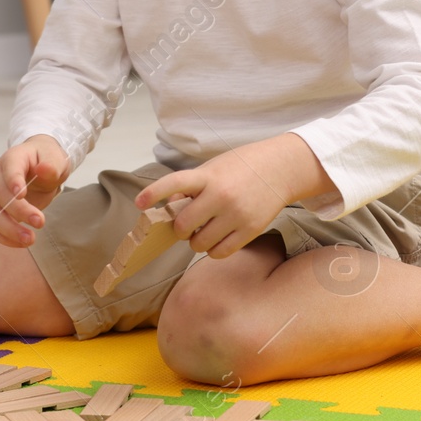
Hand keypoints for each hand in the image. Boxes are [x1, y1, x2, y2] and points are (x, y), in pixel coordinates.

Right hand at [0, 135, 70, 247]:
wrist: (42, 166)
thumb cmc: (46, 159)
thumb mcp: (55, 158)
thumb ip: (51, 165)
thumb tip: (44, 169)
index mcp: (12, 159)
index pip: (9, 169)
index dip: (13, 181)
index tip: (21, 194)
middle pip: (1, 196)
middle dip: (19, 211)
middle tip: (40, 222)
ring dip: (9, 230)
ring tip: (30, 239)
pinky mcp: (0, 212)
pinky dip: (6, 238)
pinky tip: (23, 243)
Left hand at [134, 134, 330, 259]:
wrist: (281, 168)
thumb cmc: (241, 167)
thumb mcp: (213, 167)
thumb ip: (191, 186)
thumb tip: (170, 209)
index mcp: (208, 176)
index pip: (175, 183)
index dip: (154, 193)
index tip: (139, 203)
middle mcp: (220, 195)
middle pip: (183, 225)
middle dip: (180, 228)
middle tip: (187, 223)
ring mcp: (236, 214)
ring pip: (198, 244)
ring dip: (195, 240)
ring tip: (205, 229)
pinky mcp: (250, 230)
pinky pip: (219, 252)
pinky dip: (212, 249)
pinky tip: (217, 238)